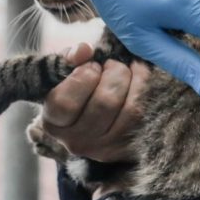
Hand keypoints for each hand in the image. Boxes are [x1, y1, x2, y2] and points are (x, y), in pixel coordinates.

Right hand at [42, 43, 148, 162]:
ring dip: (132, 80)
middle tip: (112, 64)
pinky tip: (140, 75)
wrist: (97, 120)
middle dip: (113, 73)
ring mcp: (106, 149)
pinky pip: (145, 114)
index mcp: (54, 124)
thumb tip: (84, 50)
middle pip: (104, 103)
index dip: (82, 77)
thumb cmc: (78, 90)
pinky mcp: (130, 147)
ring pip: (130, 109)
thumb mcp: (65, 74)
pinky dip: (145, 88)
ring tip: (126, 69)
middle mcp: (77, 142)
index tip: (90, 65)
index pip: (65, 102)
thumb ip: (69, 59)